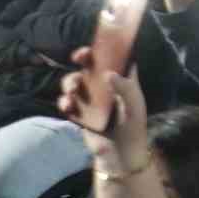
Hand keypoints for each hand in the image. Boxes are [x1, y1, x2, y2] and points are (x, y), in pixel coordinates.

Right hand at [58, 51, 149, 171]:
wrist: (120, 157)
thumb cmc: (133, 128)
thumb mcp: (134, 108)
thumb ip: (125, 89)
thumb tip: (108, 73)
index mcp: (123, 81)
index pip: (116, 58)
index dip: (108, 47)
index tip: (100, 40)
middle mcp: (105, 87)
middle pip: (91, 66)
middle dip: (83, 58)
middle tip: (79, 56)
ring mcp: (91, 100)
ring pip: (76, 82)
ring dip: (71, 81)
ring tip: (73, 90)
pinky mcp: (79, 114)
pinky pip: (68, 103)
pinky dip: (64, 102)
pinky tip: (67, 105)